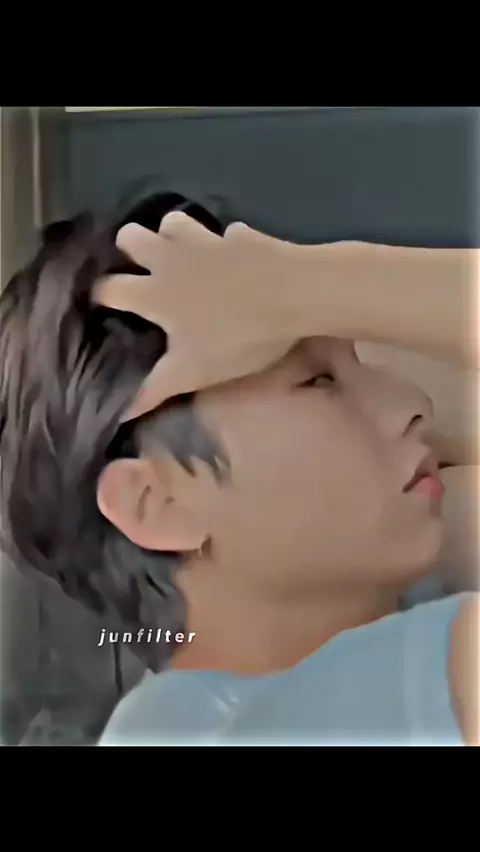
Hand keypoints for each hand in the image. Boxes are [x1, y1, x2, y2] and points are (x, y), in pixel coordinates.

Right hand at [93, 212, 296, 418]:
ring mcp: (206, 241)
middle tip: (140, 269)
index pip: (109, 288)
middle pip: (130, 237)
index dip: (101, 297)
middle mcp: (171, 259)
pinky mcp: (241, 235)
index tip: (102, 306)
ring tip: (181, 256)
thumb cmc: (237, 337)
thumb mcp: (194, 372)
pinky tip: (233, 257)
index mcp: (154, 292)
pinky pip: (225, 232)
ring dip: (170, 235)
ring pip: (172, 222)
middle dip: (128, 249)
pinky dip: (224, 243)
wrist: (295, 294)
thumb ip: (155, 390)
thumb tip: (119, 414)